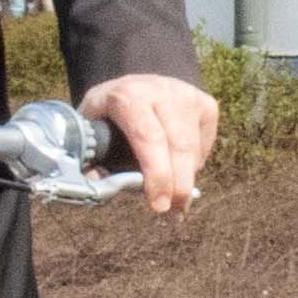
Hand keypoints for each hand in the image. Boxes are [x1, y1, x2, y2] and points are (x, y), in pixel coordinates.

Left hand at [77, 69, 218, 215]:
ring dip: (186, 181)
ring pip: (194, 151)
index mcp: (128, 96)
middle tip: (173, 215)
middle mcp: (162, 91)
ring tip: (176, 203)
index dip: (157, 174)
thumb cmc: (109, 113)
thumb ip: (90, 154)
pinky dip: (194, 164)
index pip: (148, 137)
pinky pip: (204, 146)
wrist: (135, 81)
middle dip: (178, 187)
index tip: (159, 205)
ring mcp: (188, 96)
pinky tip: (178, 166)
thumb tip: (95, 185)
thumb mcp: (90, 125)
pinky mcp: (206, 104)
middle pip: (179, 146)